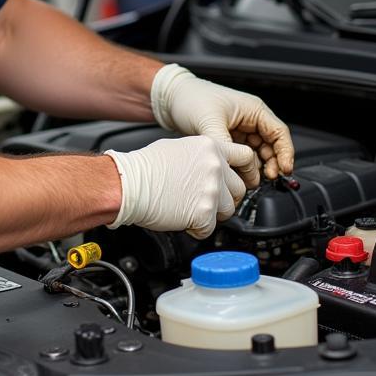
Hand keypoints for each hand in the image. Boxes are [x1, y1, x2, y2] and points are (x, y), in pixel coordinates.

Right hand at [103, 135, 244, 238]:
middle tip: (208, 200)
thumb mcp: (179, 147)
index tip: (243, 179)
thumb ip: (201, 156)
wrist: (129, 183)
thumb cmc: (145, 167)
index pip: (246, 157)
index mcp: (210, 147)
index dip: (245, 172)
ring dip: (212, 214)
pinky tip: (181, 217)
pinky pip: (209, 228)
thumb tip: (208, 165)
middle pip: (239, 189)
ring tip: (190, 208)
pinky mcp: (204, 212)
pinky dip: (196, 228)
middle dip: (226, 198)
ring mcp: (211, 189)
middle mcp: (214, 166)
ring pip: (228, 210)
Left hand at [151, 64, 293, 187]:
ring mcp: (240, 130)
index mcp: (253, 109)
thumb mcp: (210, 122)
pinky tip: (238, 175)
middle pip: (272, 147)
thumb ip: (225, 146)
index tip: (283, 170)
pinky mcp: (229, 139)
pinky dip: (244, 166)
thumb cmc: (191, 98)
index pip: (279, 133)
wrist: (170, 99)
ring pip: (258, 154)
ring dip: (256, 168)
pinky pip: (244, 156)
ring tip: (249, 179)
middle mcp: (250, 119)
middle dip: (271, 164)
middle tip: (266, 179)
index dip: (285, 153)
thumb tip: (235, 168)